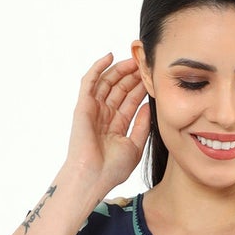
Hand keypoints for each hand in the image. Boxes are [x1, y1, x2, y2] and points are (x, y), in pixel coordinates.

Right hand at [64, 53, 152, 193]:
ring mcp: (93, 110)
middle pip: (119, 88)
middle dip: (132, 75)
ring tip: (133, 59)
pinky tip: (110, 56)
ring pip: (107, 82)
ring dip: (119, 69)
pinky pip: (89, 81)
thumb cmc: (112, 169)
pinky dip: (98, 67)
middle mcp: (104, 115)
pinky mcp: (83, 106)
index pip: (130, 100)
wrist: (93, 178)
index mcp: (116, 125)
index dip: (140, 87)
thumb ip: (143, 126)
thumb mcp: (135, 147)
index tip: (152, 76)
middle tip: (145, 63)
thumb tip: (149, 106)